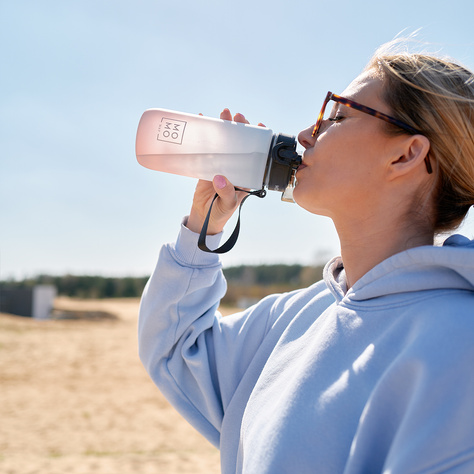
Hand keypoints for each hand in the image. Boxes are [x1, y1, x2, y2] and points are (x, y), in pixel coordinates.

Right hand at [186, 109, 262, 234]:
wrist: (205, 219)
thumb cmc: (222, 213)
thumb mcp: (228, 204)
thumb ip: (226, 193)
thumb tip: (219, 178)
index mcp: (246, 175)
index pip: (255, 154)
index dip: (258, 140)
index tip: (259, 126)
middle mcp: (235, 167)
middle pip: (239, 144)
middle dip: (240, 128)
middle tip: (237, 116)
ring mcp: (221, 165)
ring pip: (224, 143)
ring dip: (223, 128)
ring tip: (223, 114)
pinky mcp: (206, 166)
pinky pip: (206, 149)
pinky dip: (204, 137)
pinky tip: (201, 123)